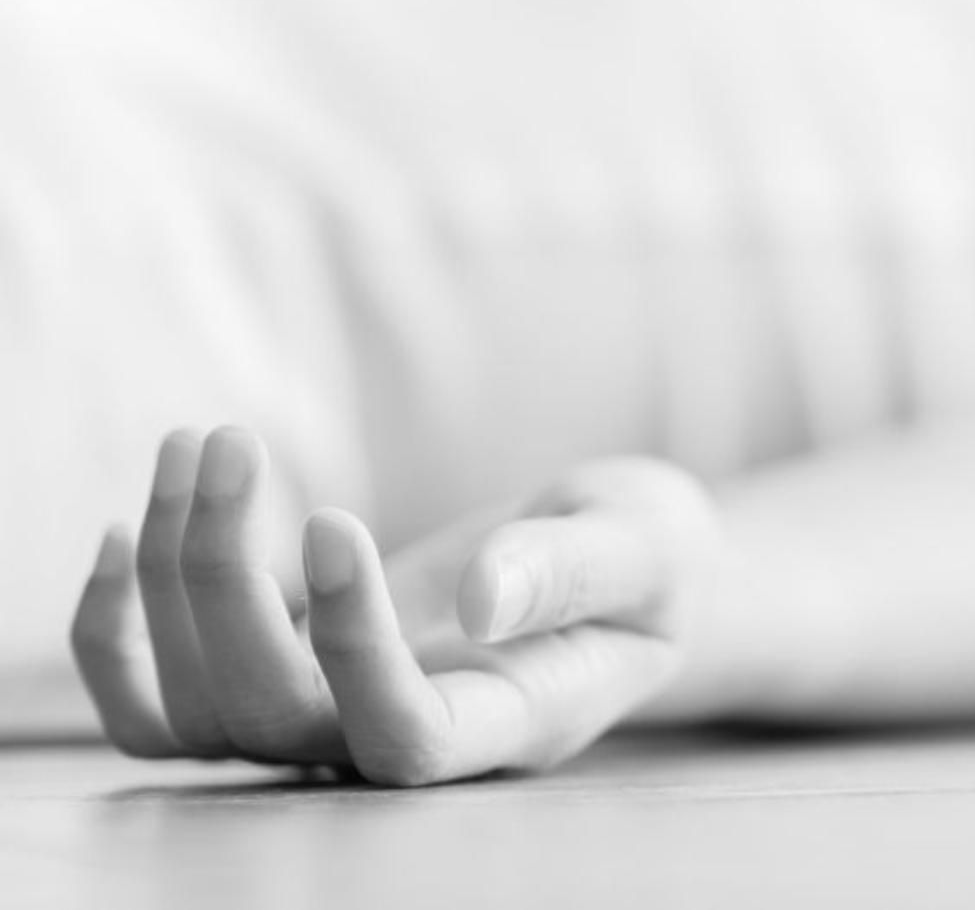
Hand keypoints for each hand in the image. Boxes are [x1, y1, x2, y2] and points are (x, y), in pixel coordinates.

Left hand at [70, 427, 720, 785]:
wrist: (620, 570)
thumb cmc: (652, 559)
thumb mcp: (647, 546)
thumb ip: (576, 571)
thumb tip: (483, 598)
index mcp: (507, 722)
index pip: (403, 739)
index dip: (351, 650)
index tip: (337, 518)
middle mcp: (405, 739)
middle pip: (267, 718)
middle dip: (219, 579)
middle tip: (232, 439)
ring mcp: (335, 716)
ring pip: (195, 713)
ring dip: (166, 578)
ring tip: (200, 444)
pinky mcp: (288, 676)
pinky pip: (160, 701)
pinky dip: (117, 626)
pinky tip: (136, 522)